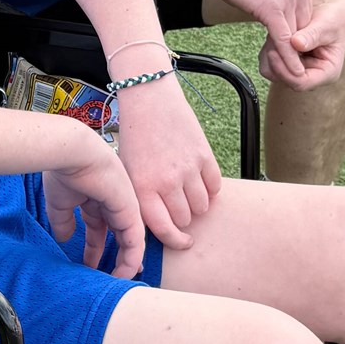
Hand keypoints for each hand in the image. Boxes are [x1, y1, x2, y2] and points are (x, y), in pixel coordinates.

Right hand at [42, 126, 145, 276]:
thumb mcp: (60, 204)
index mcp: (96, 200)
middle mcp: (114, 204)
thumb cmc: (64, 172)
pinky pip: (135, 242)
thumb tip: (64, 239)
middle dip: (116, 259)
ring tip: (117, 283)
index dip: (96, 248)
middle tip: (112, 280)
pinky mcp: (131, 212)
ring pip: (130, 242)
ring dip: (125, 264)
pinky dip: (131, 260)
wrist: (73, 154)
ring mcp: (125, 208)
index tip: (90, 267)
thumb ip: (64, 222)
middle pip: (119, 237)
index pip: (101, 229)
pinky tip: (124, 275)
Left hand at [112, 71, 220, 250]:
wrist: (150, 101)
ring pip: (203, 206)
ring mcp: (187, 169)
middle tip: (177, 203)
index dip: (175, 240)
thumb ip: (142, 200)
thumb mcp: (129, 172)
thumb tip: (161, 228)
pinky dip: (210, 187)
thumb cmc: (136, 138)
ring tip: (187, 189)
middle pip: (186, 219)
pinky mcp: (204, 156)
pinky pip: (216, 187)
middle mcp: (166, 182)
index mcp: (142, 188)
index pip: (164, 229)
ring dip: (197, 203)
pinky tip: (199, 177)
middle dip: (183, 216)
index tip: (183, 241)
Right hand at [204, 0, 317, 88]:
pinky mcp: (274, 7)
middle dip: (296, 46)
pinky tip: (289, 70)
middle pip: (304, 26)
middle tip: (290, 64)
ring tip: (288, 72)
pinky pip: (284, 39)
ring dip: (291, 55)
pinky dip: (287, 57)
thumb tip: (279, 18)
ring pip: (296, 35)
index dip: (297, 34)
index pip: (306, 15)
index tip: (290, 49)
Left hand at [258, 0, 344, 91]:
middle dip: (275, 62)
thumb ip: (312, 35)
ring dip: (269, 56)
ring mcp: (299, 70)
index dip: (285, 71)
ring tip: (272, 35)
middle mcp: (312, 76)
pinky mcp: (288, 62)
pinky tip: (272, 35)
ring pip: (274, 73)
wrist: (329, 11)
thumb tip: (296, 43)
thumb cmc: (333, 18)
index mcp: (328, 72)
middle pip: (285, 80)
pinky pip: (271, 63)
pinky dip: (268, 50)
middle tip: (270, 39)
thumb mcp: (327, 24)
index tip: (273, 52)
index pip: (301, 82)